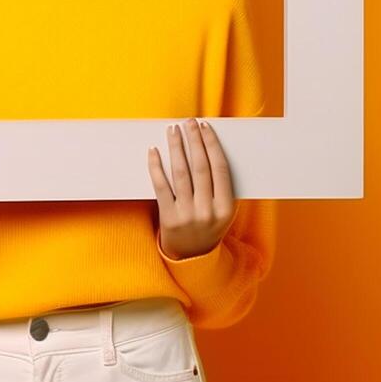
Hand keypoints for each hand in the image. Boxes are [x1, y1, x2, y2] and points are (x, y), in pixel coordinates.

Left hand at [147, 118, 236, 260]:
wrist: (192, 258)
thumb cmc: (209, 226)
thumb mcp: (224, 211)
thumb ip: (221, 186)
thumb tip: (210, 147)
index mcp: (225, 208)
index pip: (220, 168)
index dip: (212, 145)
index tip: (205, 127)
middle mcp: (207, 211)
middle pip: (200, 167)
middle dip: (194, 140)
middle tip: (189, 122)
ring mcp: (187, 215)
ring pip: (180, 173)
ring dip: (176, 147)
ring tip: (173, 130)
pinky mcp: (168, 218)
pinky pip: (160, 186)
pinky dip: (156, 166)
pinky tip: (154, 151)